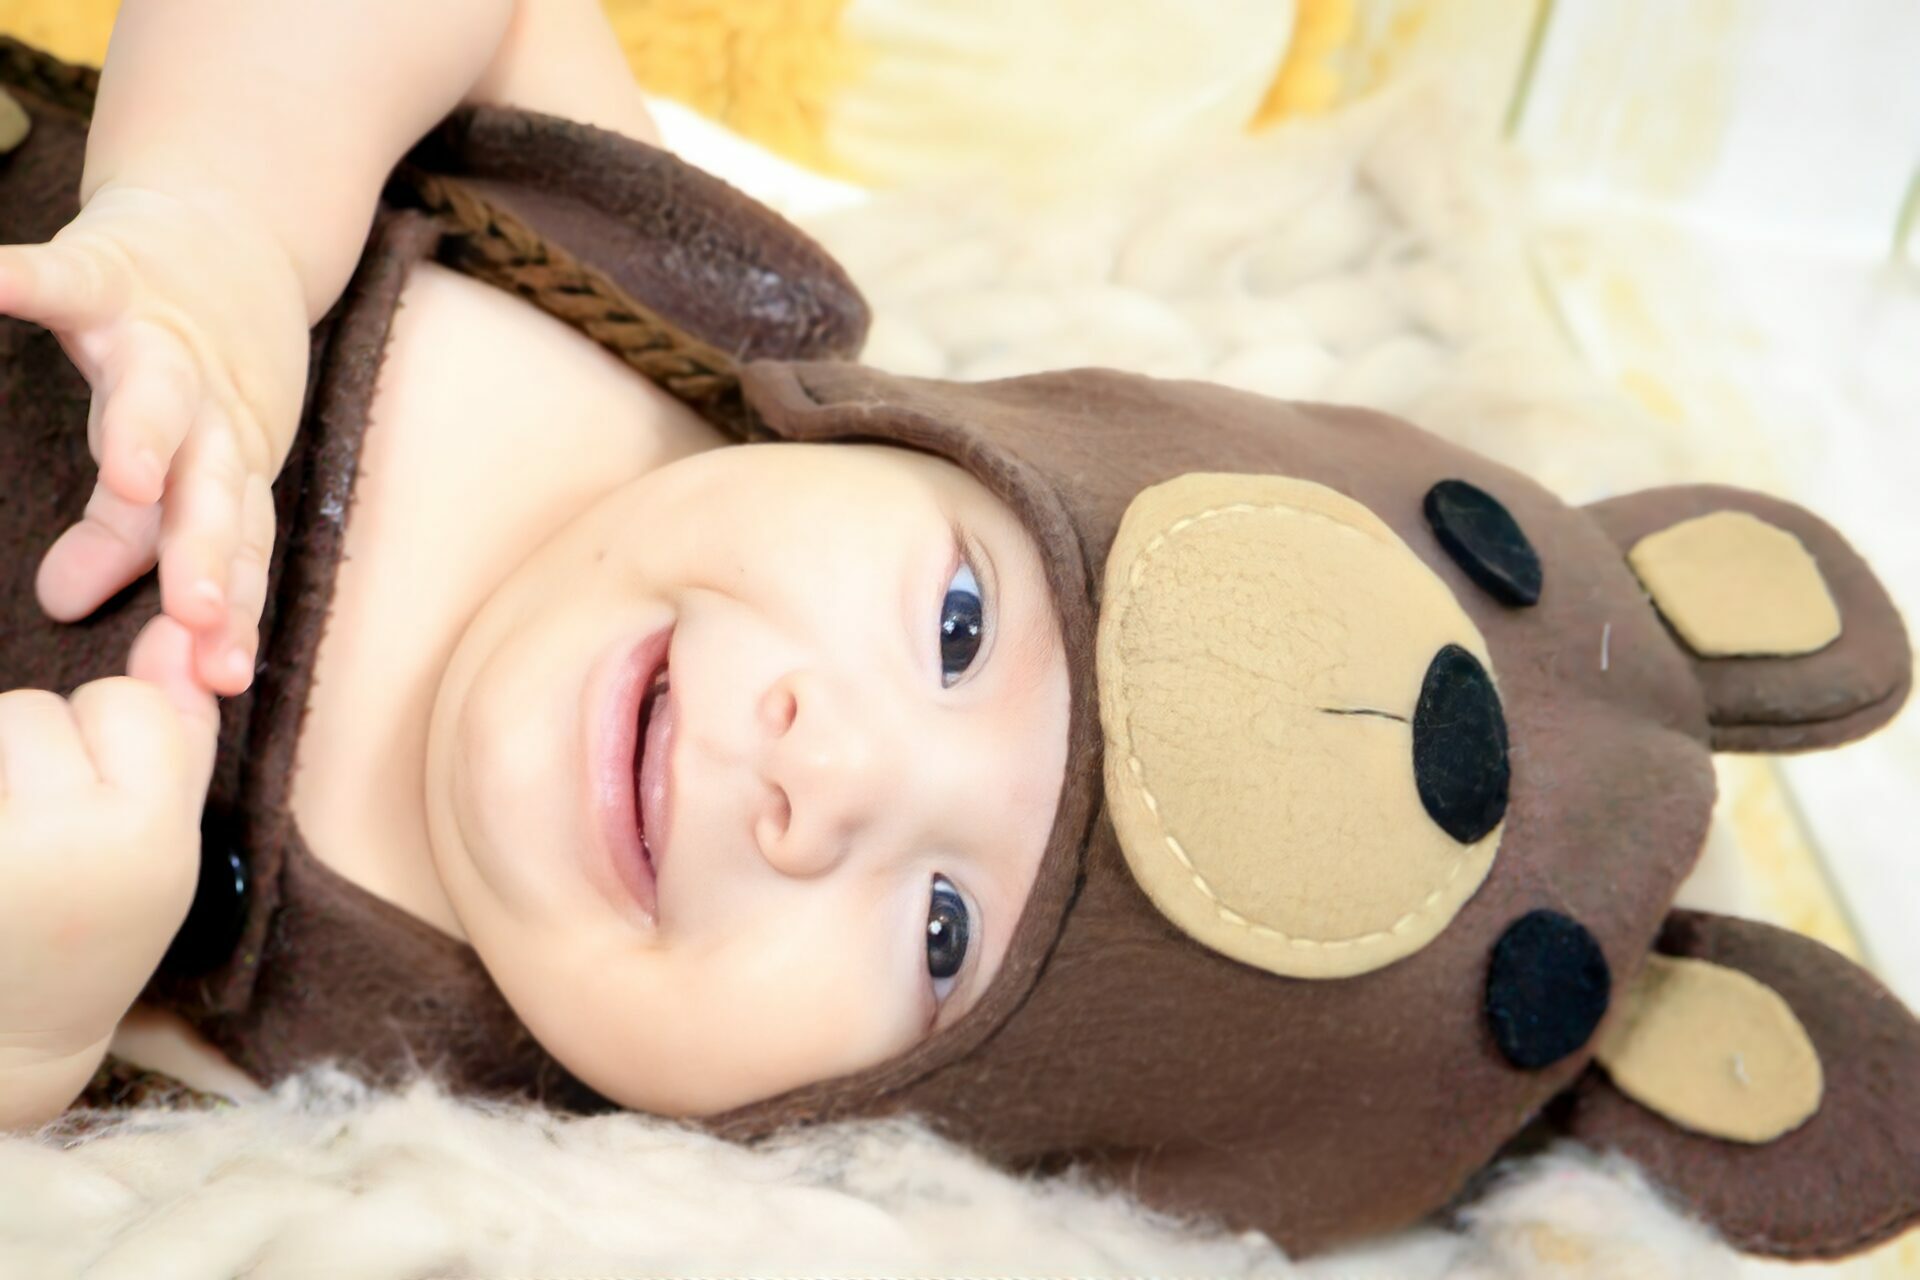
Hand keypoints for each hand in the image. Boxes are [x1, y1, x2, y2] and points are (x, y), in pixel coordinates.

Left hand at [0, 615, 217, 1079]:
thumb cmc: (96, 928)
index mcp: (146, 839)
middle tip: (38, 832)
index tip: (103, 810)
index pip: (127, 703)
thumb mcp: (163, 843)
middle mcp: (64, 845)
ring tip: (7, 837)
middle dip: (35, 751)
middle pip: (38, 710)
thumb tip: (178, 629)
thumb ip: (180, 734)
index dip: (110, 739)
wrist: (9, 1043)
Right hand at [1, 183, 309, 694]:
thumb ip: (128, 535)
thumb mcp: (173, 458)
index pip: (231, 555)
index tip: (218, 682)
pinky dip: (22, 281)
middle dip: (206, 552)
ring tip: (125, 474)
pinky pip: (65, 278)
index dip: (228, 615)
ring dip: (144, 431)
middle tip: (198, 613)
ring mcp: (165, 340)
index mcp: (224, 470)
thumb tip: (65, 603)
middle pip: (212, 492)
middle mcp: (211, 414)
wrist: (235, 230)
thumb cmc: (194, 368)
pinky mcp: (117, 269)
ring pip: (163, 393)